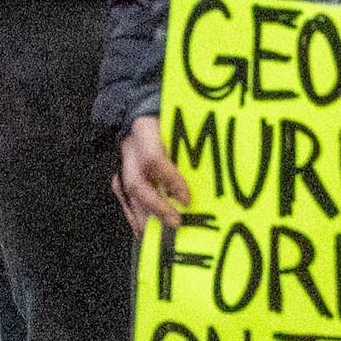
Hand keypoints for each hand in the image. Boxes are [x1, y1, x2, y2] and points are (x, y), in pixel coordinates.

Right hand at [112, 114, 192, 232]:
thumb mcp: (182, 121)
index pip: (153, 161)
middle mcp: (129, 147)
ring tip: (157, 236)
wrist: (141, 104)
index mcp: (145, 130)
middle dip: (156, 206)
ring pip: (126, 193)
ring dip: (142, 216)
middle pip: (135, 183)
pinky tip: (144, 230)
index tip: (187, 200)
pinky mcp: (119, 169)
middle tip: (176, 222)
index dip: (169, 182)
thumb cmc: (171, 114)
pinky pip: (123, 196)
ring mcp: (121, 159)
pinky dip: (133, 214)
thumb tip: (221, 165)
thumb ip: (193, 142)